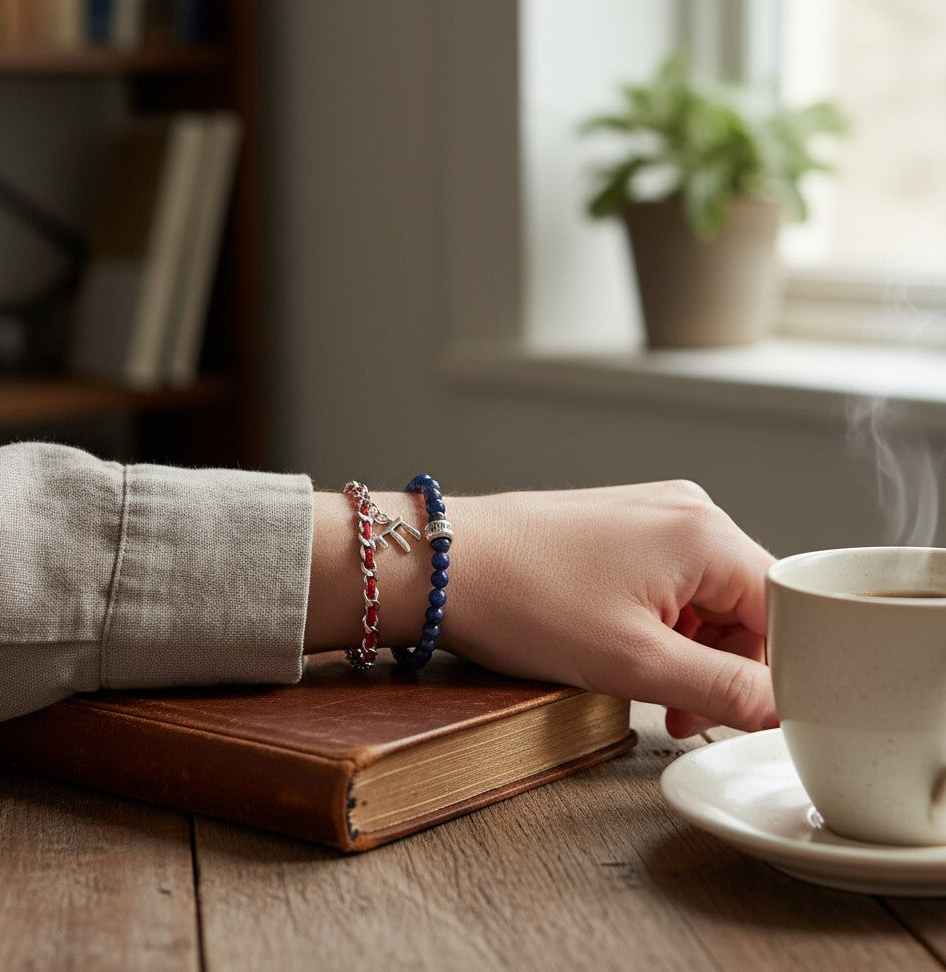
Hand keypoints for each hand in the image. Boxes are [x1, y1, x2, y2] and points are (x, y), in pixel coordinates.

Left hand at [445, 481, 776, 736]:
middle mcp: (685, 510)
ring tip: (645, 687)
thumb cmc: (526, 601)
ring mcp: (647, 512)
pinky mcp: (616, 524)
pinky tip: (623, 651)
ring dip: (687, 651)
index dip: (775, 671)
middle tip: (683, 715)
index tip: (749, 716)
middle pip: (744, 603)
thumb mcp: (634, 662)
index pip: (784, 609)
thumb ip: (723, 689)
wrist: (441, 564)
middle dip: (723, 666)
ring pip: (703, 597)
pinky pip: (666, 582)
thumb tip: (783, 709)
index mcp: (705, 533)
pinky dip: (658, 625)